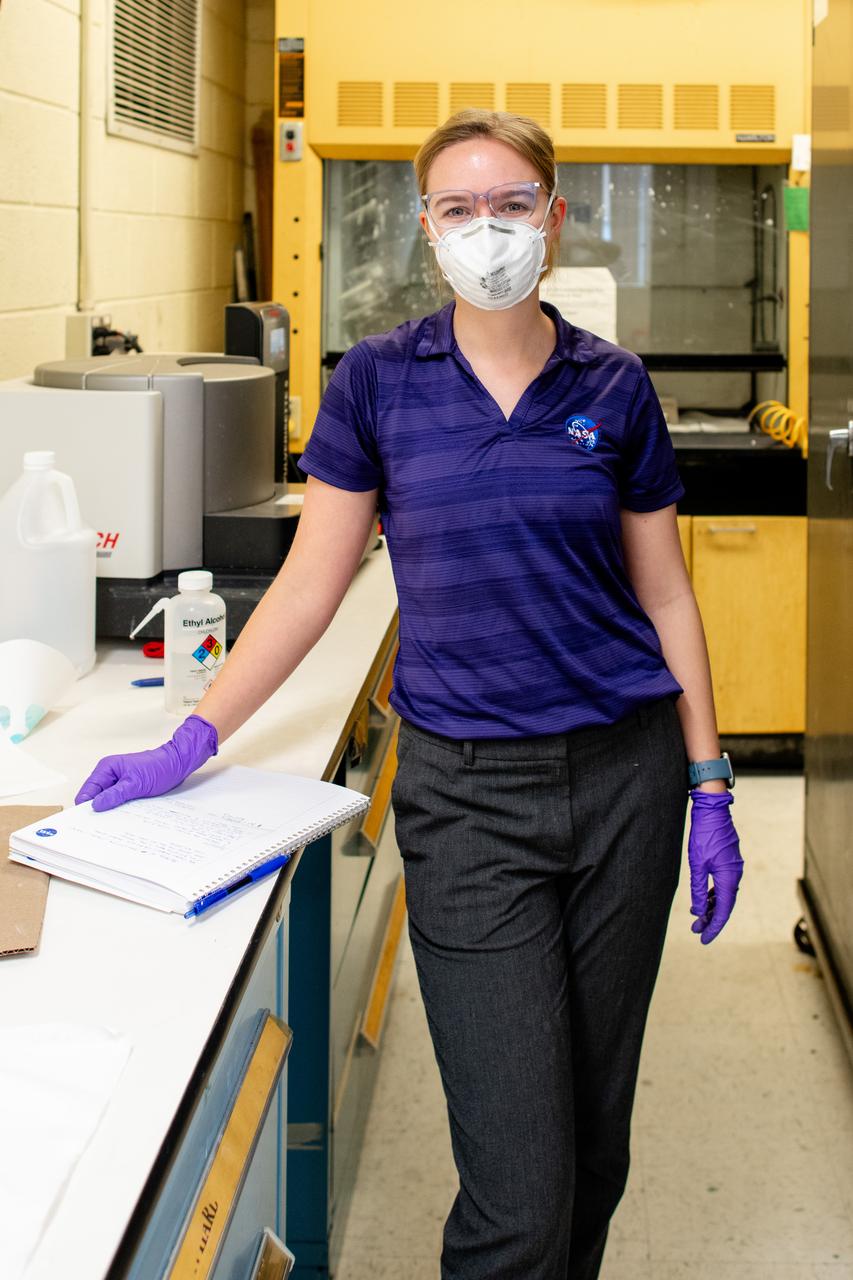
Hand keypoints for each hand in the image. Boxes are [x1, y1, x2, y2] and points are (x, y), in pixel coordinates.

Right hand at [75, 715, 218, 812]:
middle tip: (99, 827)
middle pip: (95, 797)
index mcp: (107, 768)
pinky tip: (122, 819)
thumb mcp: (136, 783)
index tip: (86, 822)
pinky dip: (119, 810)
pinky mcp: (127, 789)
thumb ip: (115, 795)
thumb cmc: (159, 767)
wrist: (178, 764)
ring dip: (109, 811)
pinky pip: (118, 802)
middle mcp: (110, 775)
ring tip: (111, 825)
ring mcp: (119, 783)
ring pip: (107, 801)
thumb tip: (96, 805)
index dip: (85, 806)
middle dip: (97, 810)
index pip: (87, 790)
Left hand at [688, 789, 743, 944]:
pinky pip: (723, 885)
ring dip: (711, 907)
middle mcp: (735, 875)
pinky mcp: (729, 861)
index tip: (703, 939)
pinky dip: (713, 895)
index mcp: (729, 878)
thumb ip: (698, 890)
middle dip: (711, 919)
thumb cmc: (704, 835)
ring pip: (724, 895)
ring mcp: (733, 868)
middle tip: (696, 931)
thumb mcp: (697, 864)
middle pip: (725, 905)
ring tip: (698, 919)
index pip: (723, 910)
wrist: (712, 810)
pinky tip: (704, 900)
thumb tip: (699, 912)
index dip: (713, 927)